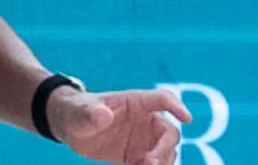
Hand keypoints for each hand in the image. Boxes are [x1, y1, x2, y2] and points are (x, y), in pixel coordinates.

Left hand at [49, 88, 192, 164]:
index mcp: (134, 102)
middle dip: (164, 149)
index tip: (186, 118)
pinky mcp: (137, 156)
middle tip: (149, 163)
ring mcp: (143, 140)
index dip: (177, 106)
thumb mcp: (80, 113)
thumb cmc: (76, 111)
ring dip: (161, 163)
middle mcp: (144, 121)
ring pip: (166, 153)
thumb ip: (91, 114)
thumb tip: (103, 114)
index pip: (163, 99)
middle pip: (169, 133)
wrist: (70, 126)